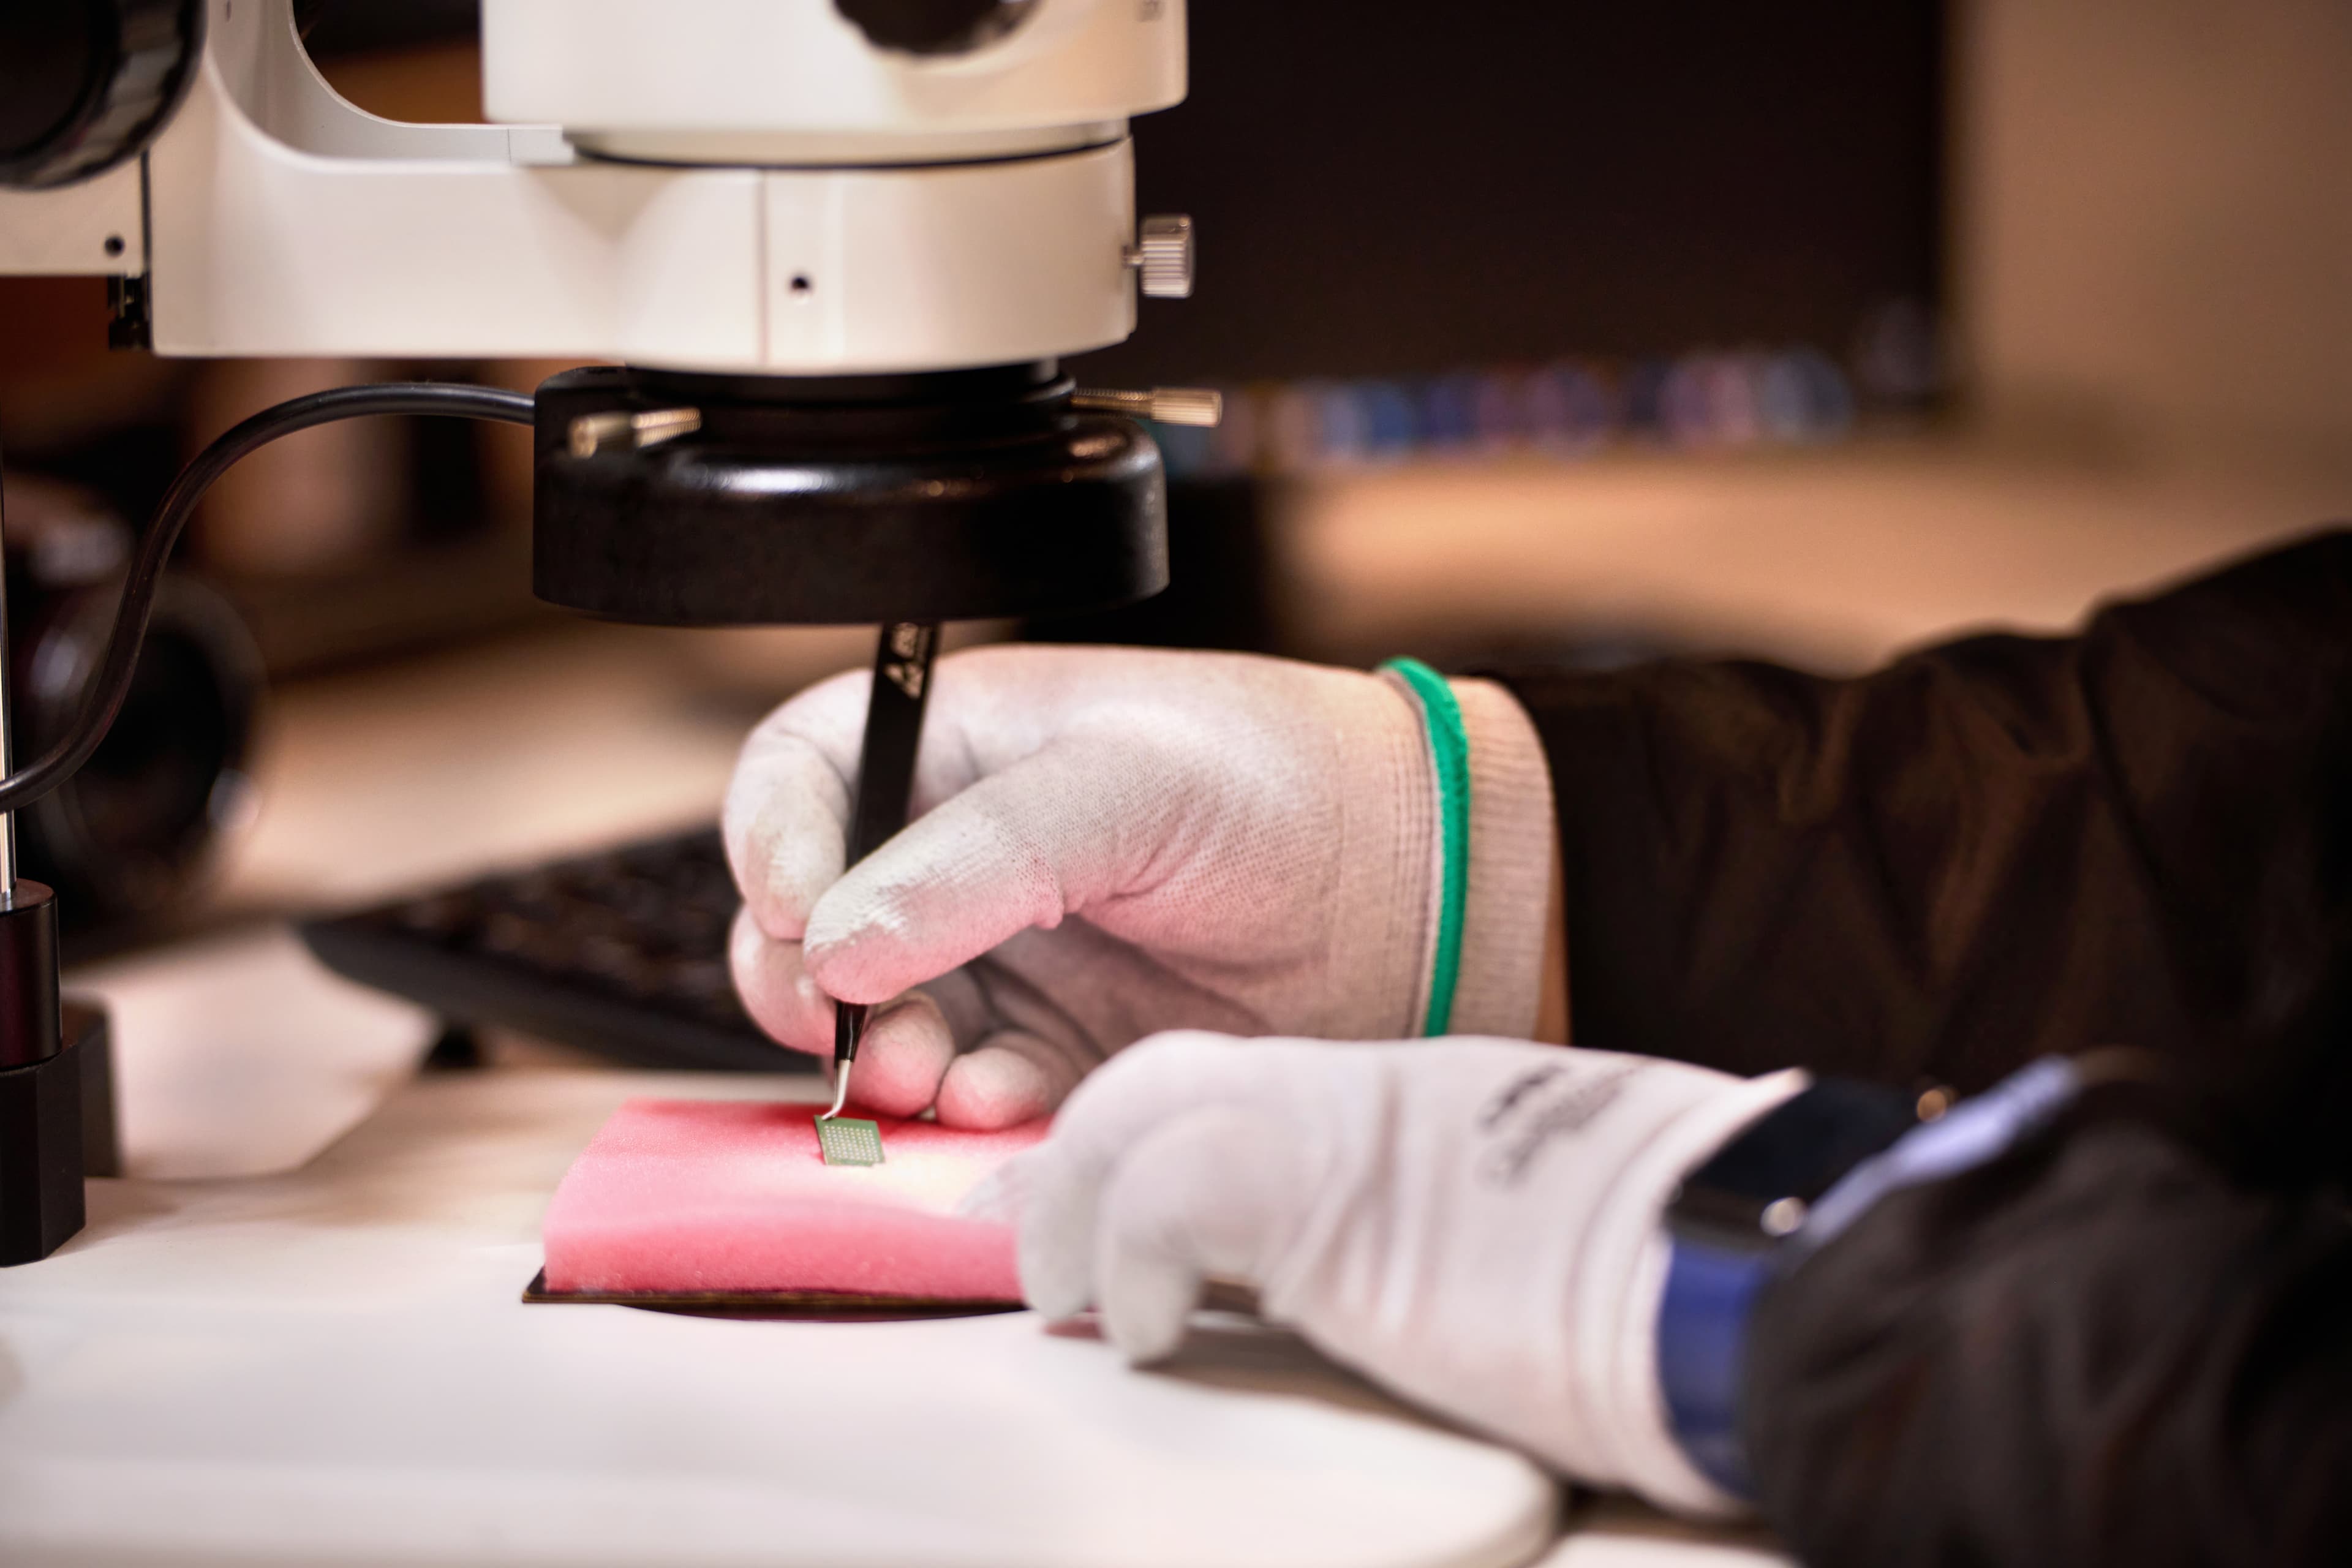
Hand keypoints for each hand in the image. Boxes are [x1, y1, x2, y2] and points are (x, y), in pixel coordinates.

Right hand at [725, 645, 1554, 1126]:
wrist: (1417, 896)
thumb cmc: (1286, 788)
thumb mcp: (1131, 782)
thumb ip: (980, 854)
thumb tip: (835, 941)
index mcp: (961, 747)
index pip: (805, 773)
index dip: (770, 836)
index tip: (792, 904)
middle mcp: (959, 856)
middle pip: (808, 919)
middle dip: (803, 980)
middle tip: (845, 1023)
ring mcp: (1002, 961)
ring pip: (873, 1025)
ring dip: (882, 1061)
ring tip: (933, 1073)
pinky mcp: (1052, 1055)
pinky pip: (963, 1099)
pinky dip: (965, 1114)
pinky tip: (1008, 1102)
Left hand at [992, 1029, 1803, 1513]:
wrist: (1753, 1256)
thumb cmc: (1667, 1271)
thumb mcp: (1528, 1240)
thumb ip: (1438, 1241)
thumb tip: (1408, 1302)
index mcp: (1408, 1105)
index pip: (1231, 1088)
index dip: (1134, 1146)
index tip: (1079, 1210)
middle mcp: (1365, 1092)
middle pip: (1162, 1075)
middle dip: (1078, 1157)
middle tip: (1038, 1247)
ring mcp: (1348, 1132)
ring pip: (1138, 1106)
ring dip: (1076, 1203)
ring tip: (1068, 1292)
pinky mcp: (1338, 1197)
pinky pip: (1175, 1193)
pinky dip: (1131, 1259)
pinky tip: (1143, 1332)